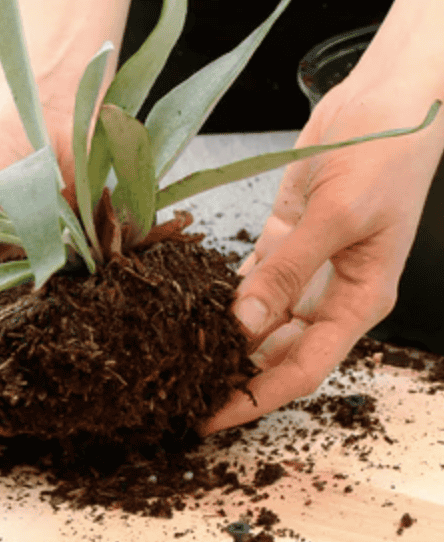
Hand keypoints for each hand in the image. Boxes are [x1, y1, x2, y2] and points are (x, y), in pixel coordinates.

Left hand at [200, 79, 443, 435]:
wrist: (388, 97)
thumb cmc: (386, 152)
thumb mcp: (339, 215)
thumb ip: (288, 271)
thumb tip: (244, 324)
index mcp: (358, 303)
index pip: (301, 370)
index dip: (255, 399)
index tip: (211, 418)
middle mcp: (330, 296)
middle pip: (276, 355)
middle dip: (232, 377)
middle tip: (178, 392)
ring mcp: (305, 272)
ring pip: (260, 323)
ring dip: (224, 341)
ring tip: (177, 360)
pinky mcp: (283, 244)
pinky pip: (250, 282)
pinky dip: (222, 297)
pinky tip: (190, 310)